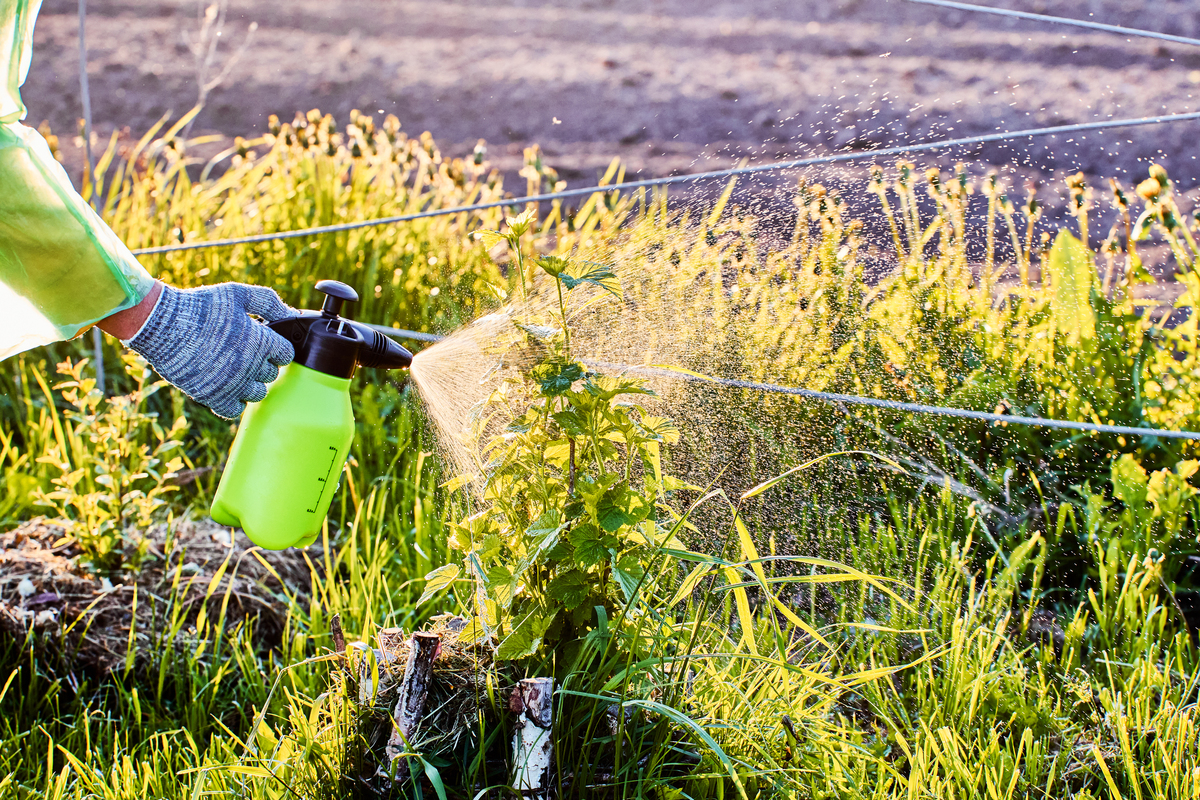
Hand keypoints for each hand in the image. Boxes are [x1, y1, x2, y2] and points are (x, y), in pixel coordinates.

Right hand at [120, 282, 295, 418]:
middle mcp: (250, 366)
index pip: (286, 354)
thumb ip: (268, 303)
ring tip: (232, 367)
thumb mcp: (237, 294)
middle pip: (271, 375)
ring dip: (249, 383)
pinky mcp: (212, 396)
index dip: (275, 347)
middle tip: (242, 351)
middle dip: (262, 363)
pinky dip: (233, 401)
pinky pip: (235, 410)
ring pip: (257, 394)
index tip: (263, 342)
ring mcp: (231, 384)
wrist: (160, 323)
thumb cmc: (200, 306)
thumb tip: (292, 315)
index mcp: (261, 341)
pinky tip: (224, 385)